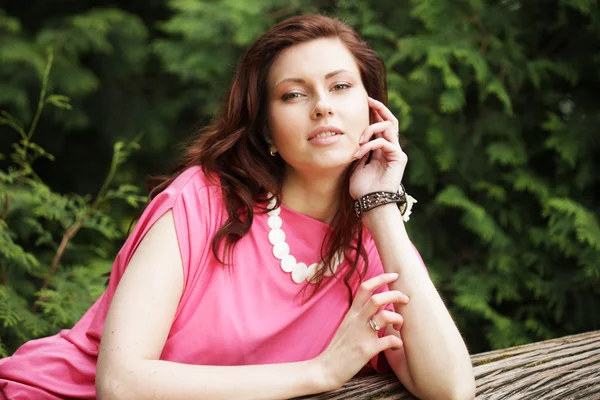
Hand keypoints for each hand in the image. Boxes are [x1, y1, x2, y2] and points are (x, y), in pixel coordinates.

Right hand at [315, 272, 408, 390]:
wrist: (325, 369)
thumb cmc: (339, 348)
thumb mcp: (346, 325)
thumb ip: (360, 315)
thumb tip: (378, 309)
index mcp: (352, 313)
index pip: (365, 287)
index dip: (381, 278)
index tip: (394, 275)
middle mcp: (357, 320)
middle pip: (378, 298)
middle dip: (396, 295)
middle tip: (406, 299)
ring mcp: (361, 334)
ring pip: (385, 316)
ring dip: (398, 319)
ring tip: (399, 326)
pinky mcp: (366, 350)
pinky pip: (389, 341)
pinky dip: (398, 342)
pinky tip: (396, 347)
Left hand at [349, 97, 407, 199]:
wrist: (371, 203)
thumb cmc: (362, 188)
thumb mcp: (356, 164)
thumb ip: (358, 150)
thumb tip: (352, 136)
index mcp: (382, 149)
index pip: (381, 125)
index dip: (374, 112)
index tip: (364, 102)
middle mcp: (392, 148)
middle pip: (391, 120)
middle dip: (380, 108)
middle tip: (368, 100)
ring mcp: (397, 152)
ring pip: (389, 127)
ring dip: (370, 129)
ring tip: (358, 140)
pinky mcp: (399, 158)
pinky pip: (383, 142)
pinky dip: (369, 145)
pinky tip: (358, 153)